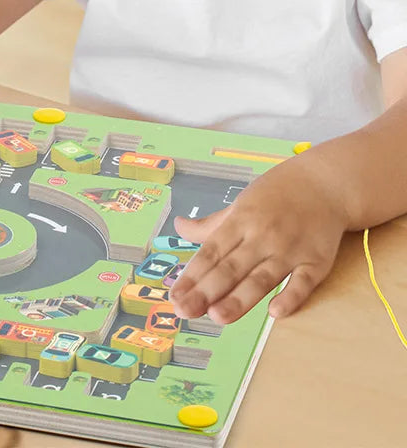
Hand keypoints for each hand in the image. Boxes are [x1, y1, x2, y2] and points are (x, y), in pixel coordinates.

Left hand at [169, 156, 348, 323]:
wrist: (324, 183)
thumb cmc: (276, 195)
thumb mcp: (239, 204)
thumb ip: (209, 224)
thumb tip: (177, 226)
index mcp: (240, 221)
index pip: (211, 252)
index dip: (192, 275)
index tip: (174, 295)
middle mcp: (262, 236)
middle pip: (231, 268)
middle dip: (206, 291)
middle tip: (184, 311)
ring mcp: (290, 249)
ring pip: (262, 278)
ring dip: (240, 299)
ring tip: (217, 317)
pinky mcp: (317, 261)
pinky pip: (304, 282)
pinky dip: (291, 297)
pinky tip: (275, 313)